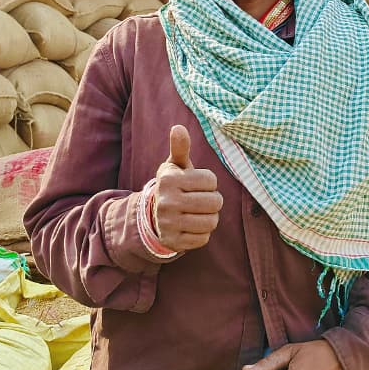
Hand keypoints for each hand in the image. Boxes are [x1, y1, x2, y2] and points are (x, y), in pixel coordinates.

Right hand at [153, 125, 221, 251]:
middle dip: (213, 201)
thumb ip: (180, 147)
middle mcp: (166, 201)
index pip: (211, 180)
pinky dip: (202, 233)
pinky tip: (191, 226)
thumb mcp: (175, 166)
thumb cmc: (173, 186)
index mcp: (169, 179)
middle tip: (201, 200)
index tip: (197, 185)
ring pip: (211, 222)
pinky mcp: (173, 241)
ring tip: (198, 213)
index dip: (209, 183)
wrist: (154, 215)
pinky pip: (203, 239)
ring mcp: (168, 223)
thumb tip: (178, 127)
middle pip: (214, 202)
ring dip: (210, 218)